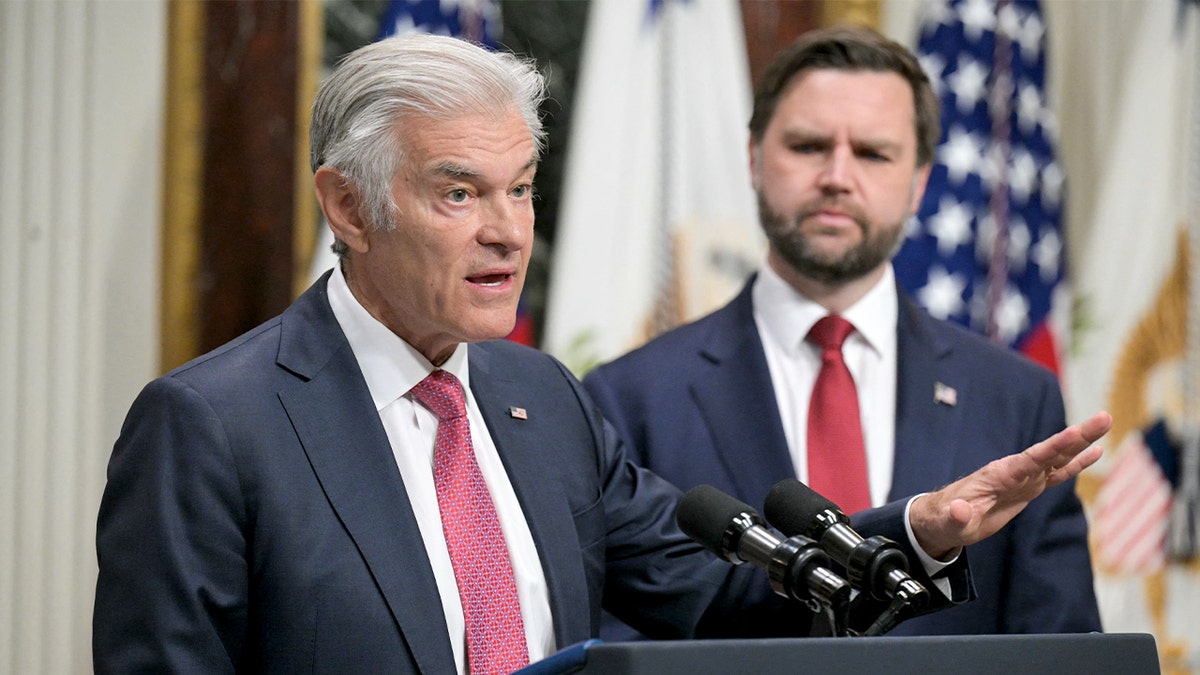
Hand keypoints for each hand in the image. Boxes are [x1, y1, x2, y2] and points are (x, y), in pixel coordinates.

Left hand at [909, 411, 1111, 558]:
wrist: (942, 519)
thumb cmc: (944, 520)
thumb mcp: (949, 522)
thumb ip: (956, 516)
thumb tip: (960, 511)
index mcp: (1000, 474)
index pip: (1033, 458)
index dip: (1057, 446)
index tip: (1078, 431)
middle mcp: (1014, 470)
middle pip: (1052, 451)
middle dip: (1078, 436)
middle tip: (1105, 418)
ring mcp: (1023, 477)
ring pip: (1058, 458)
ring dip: (1082, 443)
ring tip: (1106, 423)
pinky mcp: (1027, 487)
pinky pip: (1056, 474)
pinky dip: (1076, 464)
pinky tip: (1095, 453)